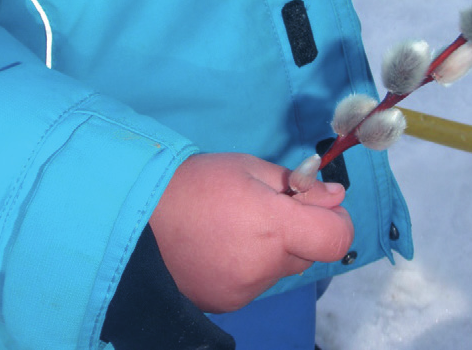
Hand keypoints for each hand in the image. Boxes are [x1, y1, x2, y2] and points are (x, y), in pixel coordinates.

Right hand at [149, 153, 353, 312]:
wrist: (133, 219)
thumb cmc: (194, 183)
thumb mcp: (248, 168)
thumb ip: (299, 186)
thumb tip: (335, 197)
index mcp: (273, 226)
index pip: (336, 238)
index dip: (338, 221)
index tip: (322, 207)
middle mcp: (264, 266)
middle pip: (309, 253)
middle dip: (301, 231)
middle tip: (267, 209)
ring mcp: (244, 290)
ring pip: (282, 268)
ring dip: (274, 249)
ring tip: (235, 227)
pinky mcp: (227, 303)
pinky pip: (257, 282)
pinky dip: (251, 265)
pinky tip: (222, 247)